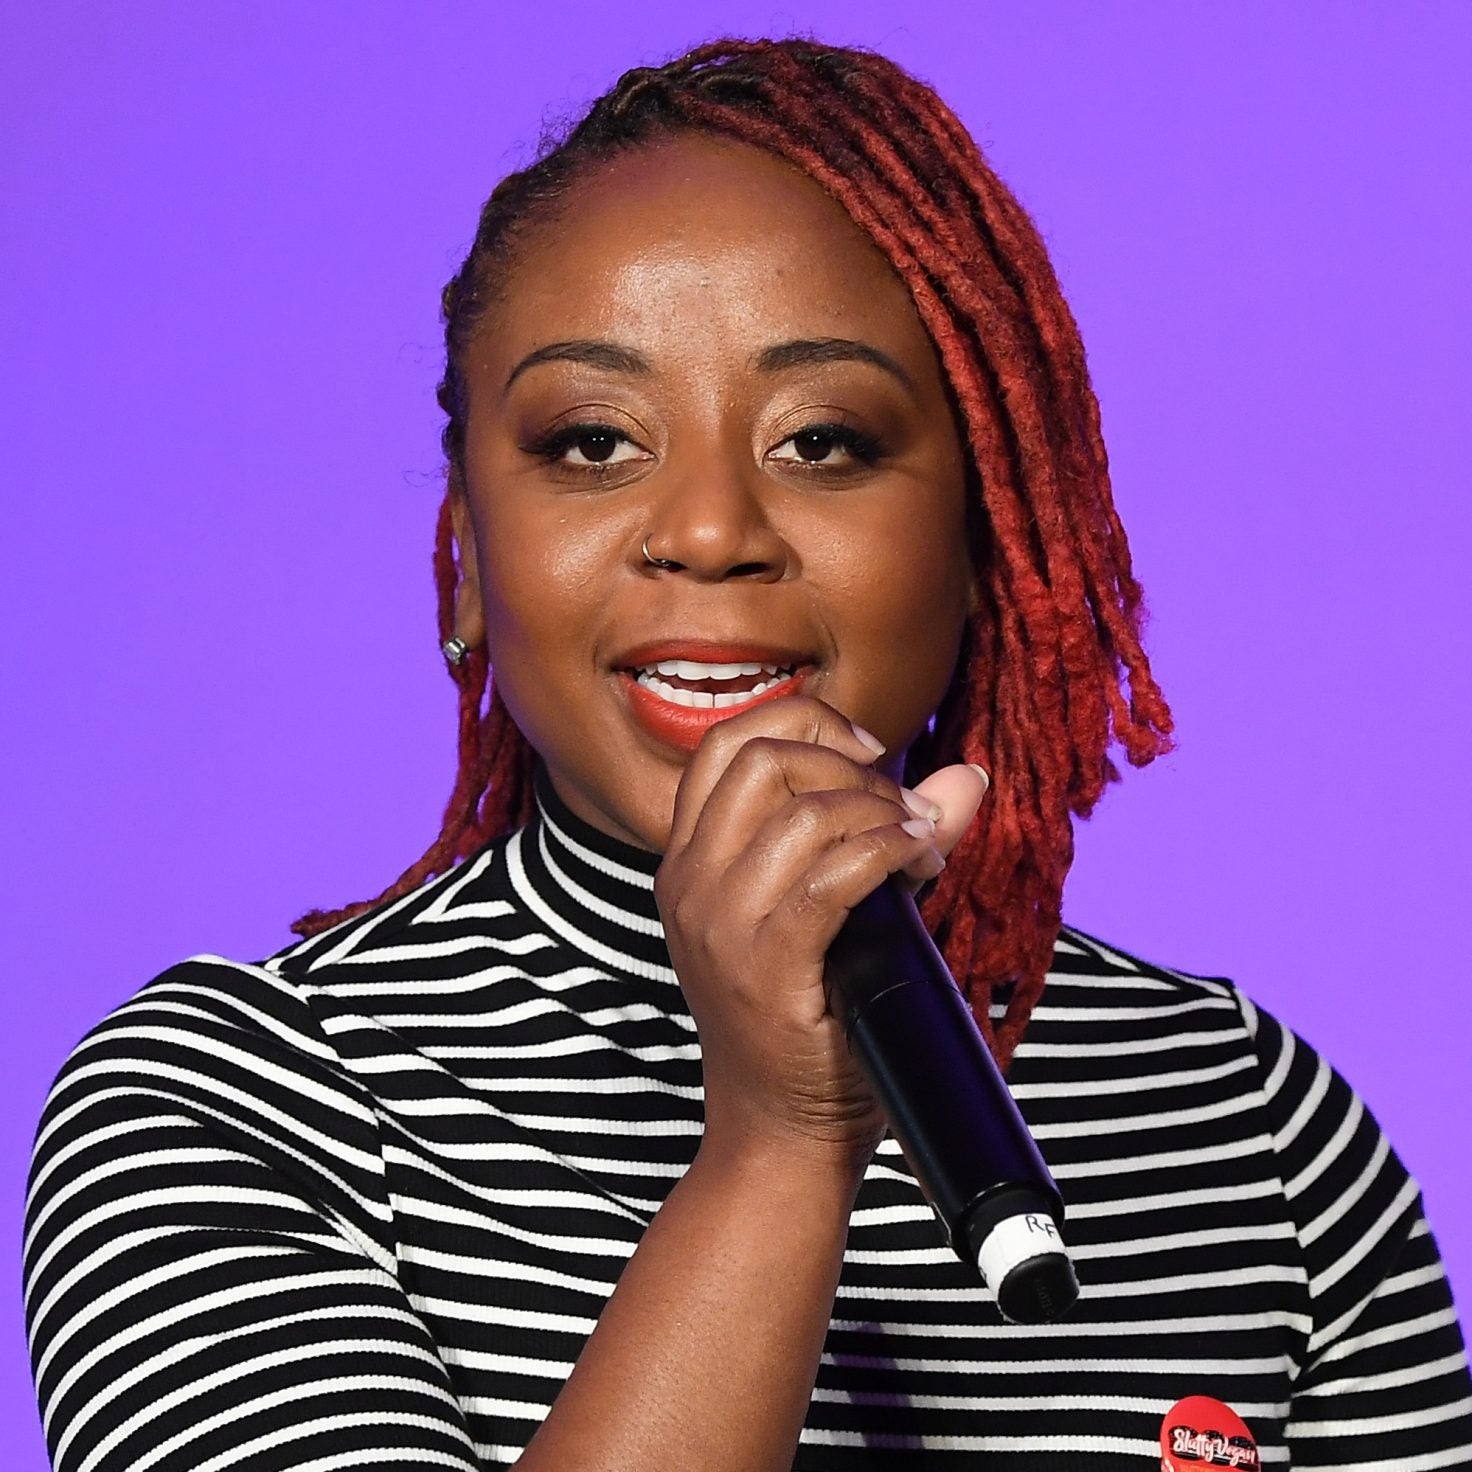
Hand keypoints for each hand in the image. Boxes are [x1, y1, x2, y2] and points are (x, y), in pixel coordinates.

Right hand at [654, 697, 989, 1173]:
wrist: (779, 1136)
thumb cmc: (808, 1025)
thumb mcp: (828, 915)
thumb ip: (885, 836)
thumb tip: (965, 777)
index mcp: (689, 863)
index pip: (727, 743)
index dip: (805, 723)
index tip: (868, 753)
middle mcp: (691, 884)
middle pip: (763, 757)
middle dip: (849, 760)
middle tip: (902, 805)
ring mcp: (721, 926)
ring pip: (804, 810)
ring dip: (883, 812)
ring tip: (921, 848)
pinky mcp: (765, 968)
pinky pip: (834, 875)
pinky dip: (889, 851)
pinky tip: (919, 865)